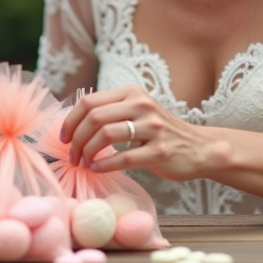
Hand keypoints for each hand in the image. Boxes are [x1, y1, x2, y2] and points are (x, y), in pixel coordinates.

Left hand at [60, 86, 228, 180]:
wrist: (198, 148)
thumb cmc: (159, 133)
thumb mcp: (136, 112)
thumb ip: (109, 112)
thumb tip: (71, 124)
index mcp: (132, 93)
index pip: (89, 101)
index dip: (71, 120)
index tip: (64, 137)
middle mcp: (142, 105)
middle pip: (94, 118)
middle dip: (76, 139)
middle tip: (72, 155)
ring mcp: (153, 128)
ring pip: (106, 135)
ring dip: (87, 152)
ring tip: (83, 163)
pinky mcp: (159, 151)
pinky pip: (124, 158)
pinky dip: (104, 165)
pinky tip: (97, 169)